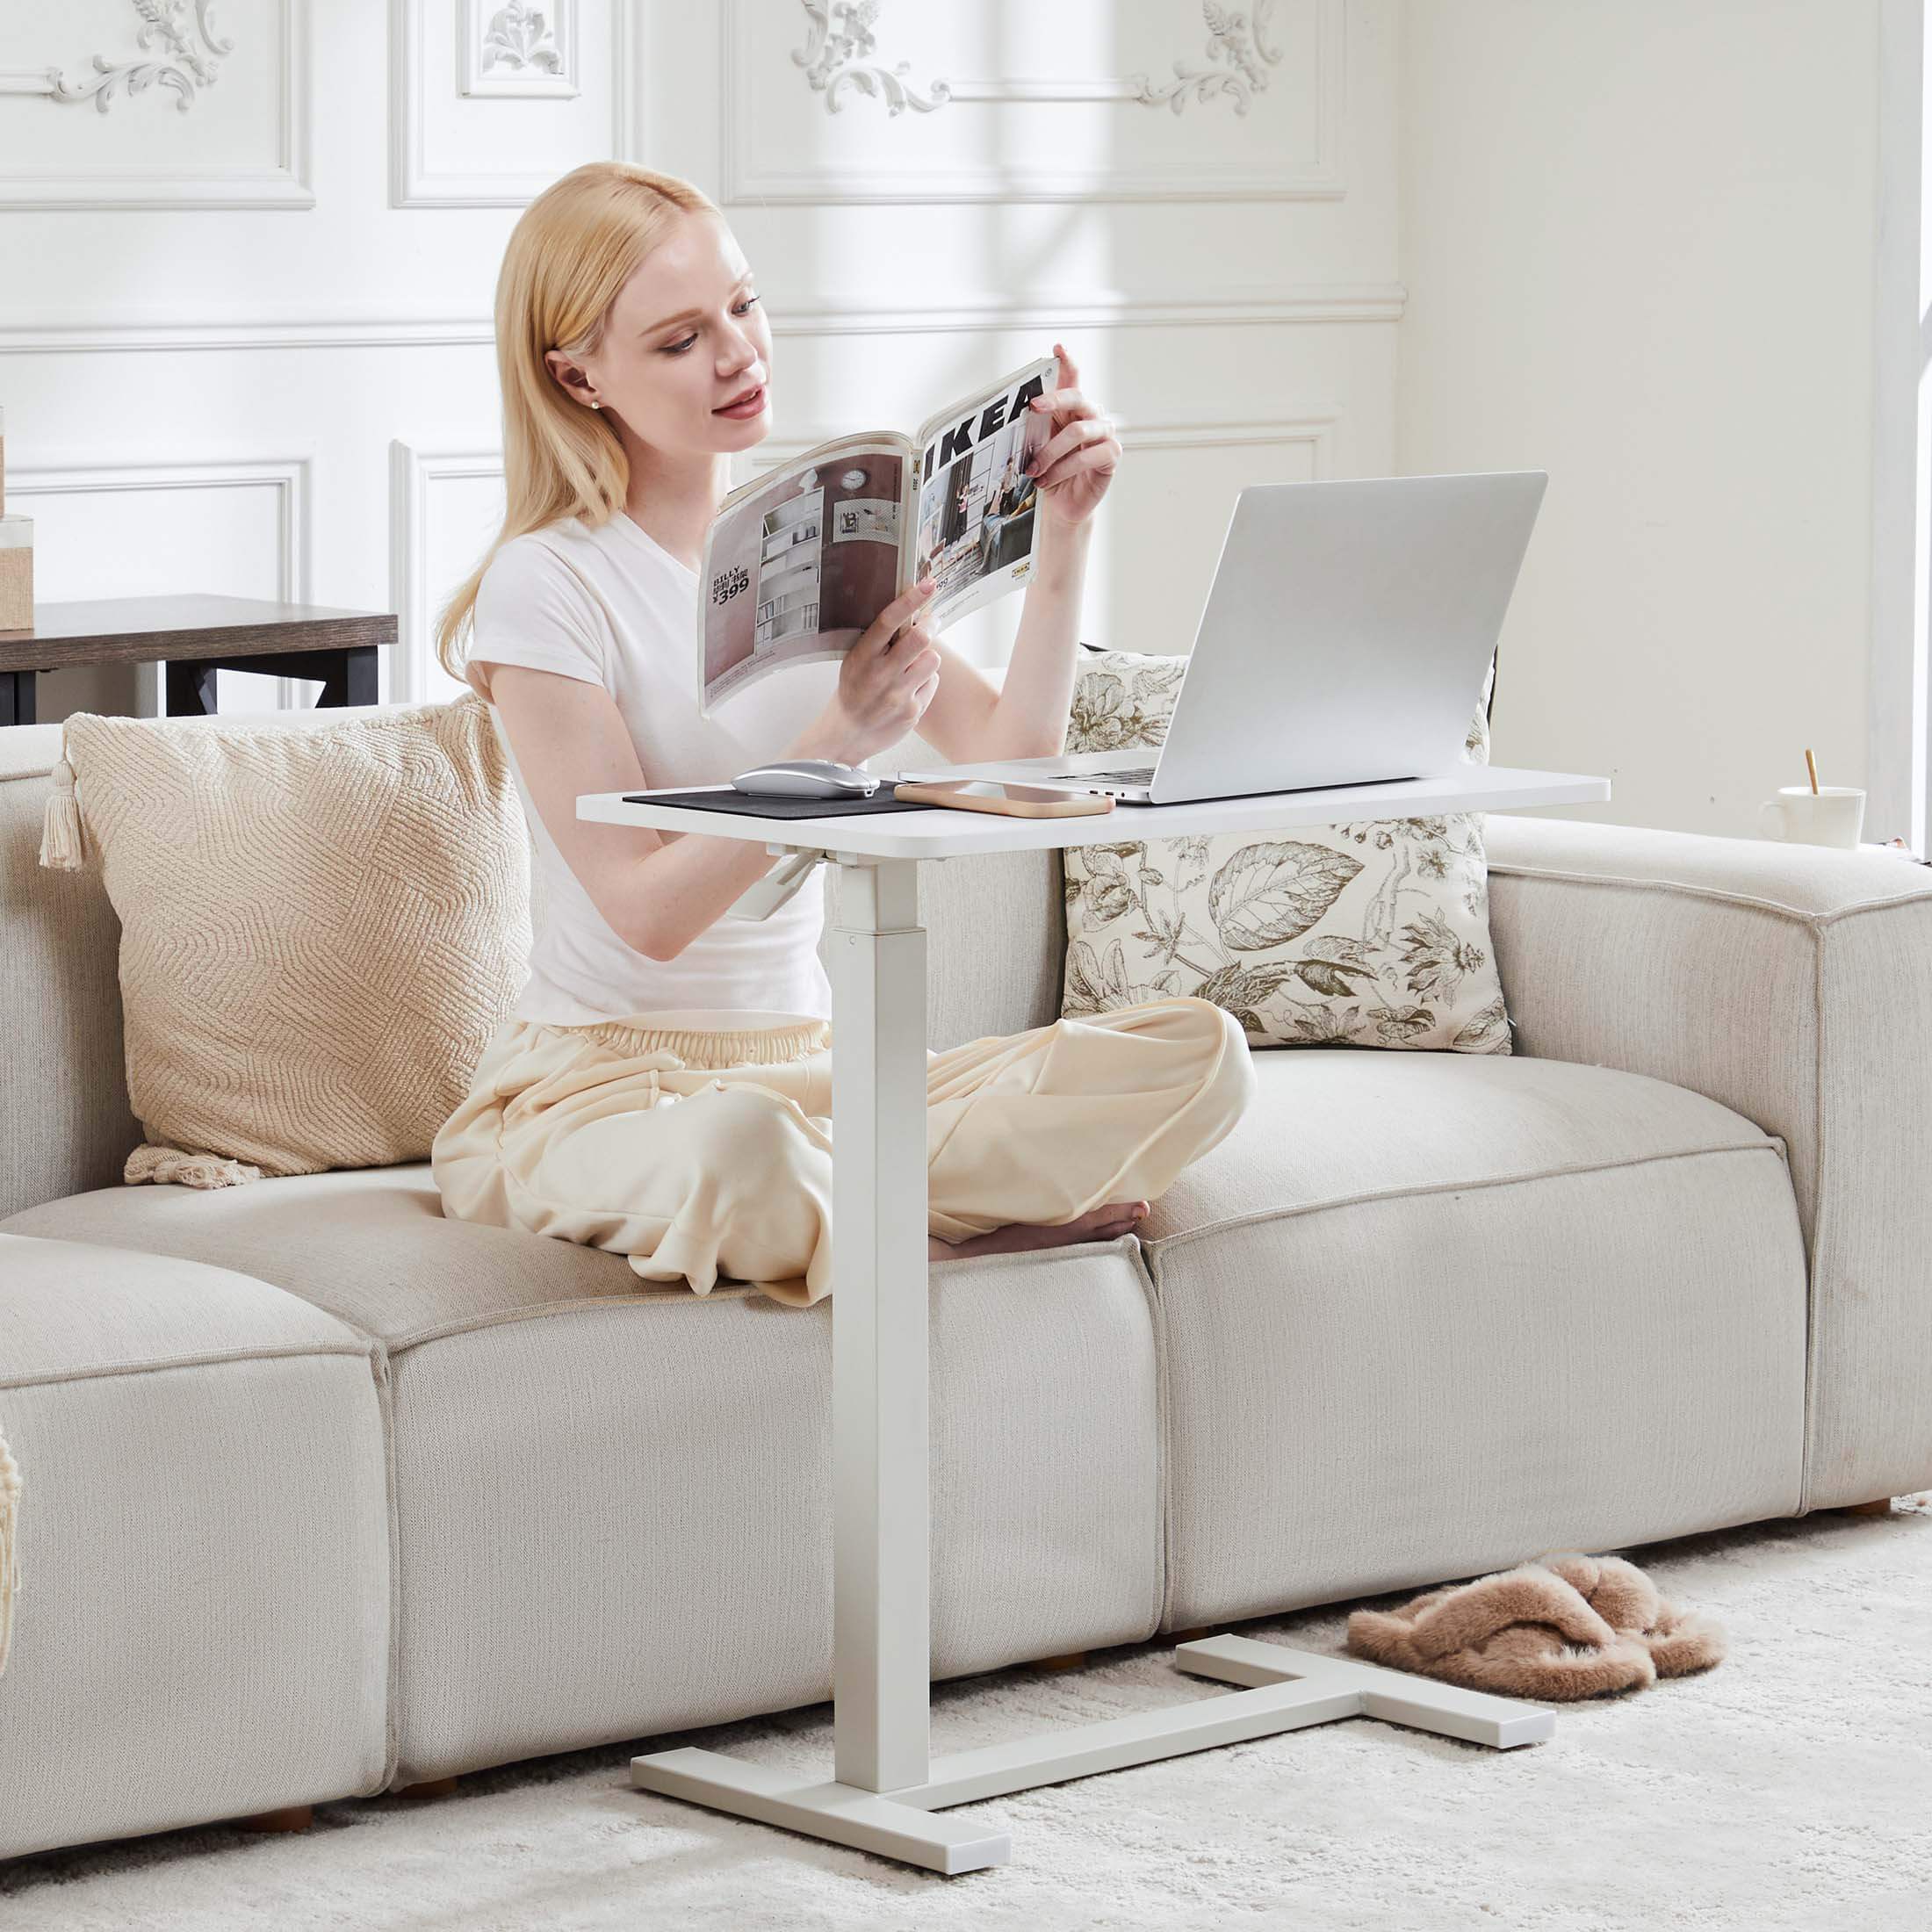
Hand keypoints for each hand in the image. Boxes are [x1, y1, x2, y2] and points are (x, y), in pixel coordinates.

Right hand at [829, 577, 941, 758]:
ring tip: (914, 663)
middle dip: (930, 624)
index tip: (927, 584)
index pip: (888, 621)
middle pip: (919, 639)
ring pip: (932, 659)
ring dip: (927, 656)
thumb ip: (879, 642)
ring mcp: (898, 695)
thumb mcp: (855, 662)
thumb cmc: (854, 692)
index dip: (910, 600)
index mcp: (862, 657)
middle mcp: (880, 675)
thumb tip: (910, 614)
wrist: (848, 734)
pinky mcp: (912, 711)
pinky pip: (932, 682)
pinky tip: (911, 686)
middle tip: (932, 620)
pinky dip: (926, 680)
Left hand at [1024, 341, 1120, 530]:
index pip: (1073, 377)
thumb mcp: (1035, 445)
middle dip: (1053, 399)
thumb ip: (1033, 426)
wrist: (1061, 504)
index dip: (1067, 362)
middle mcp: (1092, 415)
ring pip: (1078, 430)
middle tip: (1033, 407)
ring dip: (1050, 451)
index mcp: (1072, 408)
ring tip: (1033, 469)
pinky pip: (1087, 456)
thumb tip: (1010, 414)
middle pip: (1078, 397)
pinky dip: (1063, 469)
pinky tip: (1048, 480)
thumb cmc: (1049, 471)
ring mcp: (1104, 434)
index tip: (1058, 348)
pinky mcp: (1110, 456)